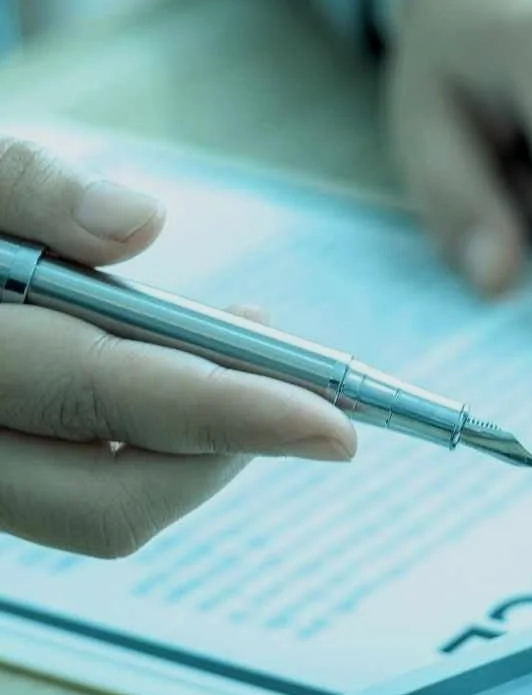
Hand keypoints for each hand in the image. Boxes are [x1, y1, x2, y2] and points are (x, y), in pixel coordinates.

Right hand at [0, 139, 355, 557]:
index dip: (228, 412)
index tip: (335, 424)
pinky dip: (149, 449)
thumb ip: (28, 183)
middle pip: (112, 505)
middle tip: (302, 381)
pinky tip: (174, 380)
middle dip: (229, 448)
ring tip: (232, 357)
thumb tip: (139, 223)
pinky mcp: (1, 481)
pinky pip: (83, 494)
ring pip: (102, 511)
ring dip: (195, 448)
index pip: (98, 398)